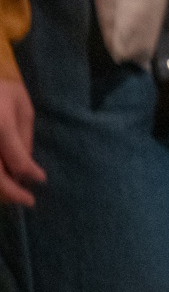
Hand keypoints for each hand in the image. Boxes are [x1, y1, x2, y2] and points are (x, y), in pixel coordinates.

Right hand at [0, 80, 42, 205]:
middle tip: (27, 200)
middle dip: (11, 192)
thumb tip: (25, 168)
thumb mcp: (21, 107)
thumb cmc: (2, 91)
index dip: (29, 173)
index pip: (16, 160)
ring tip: (14, 192)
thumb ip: (23, 137)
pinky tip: (4, 178)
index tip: (41, 180)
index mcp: (1, 125)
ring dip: (0, 186)